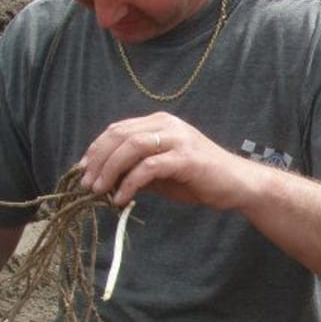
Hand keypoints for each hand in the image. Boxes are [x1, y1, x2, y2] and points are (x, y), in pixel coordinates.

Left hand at [78, 113, 254, 209]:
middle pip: (120, 135)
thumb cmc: (200, 179)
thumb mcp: (161, 173)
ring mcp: (178, 139)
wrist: (238, 184)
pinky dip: (130, 183)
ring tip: (98, 191)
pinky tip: (121, 199)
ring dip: (109, 170)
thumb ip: (136, 170)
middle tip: (85, 184)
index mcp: (159, 123)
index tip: (82, 171)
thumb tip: (105, 180)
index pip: (118, 129)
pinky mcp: (186, 158)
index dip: (95, 149)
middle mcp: (167, 125)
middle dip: (97, 160)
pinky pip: (149, 167)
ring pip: (131, 147)